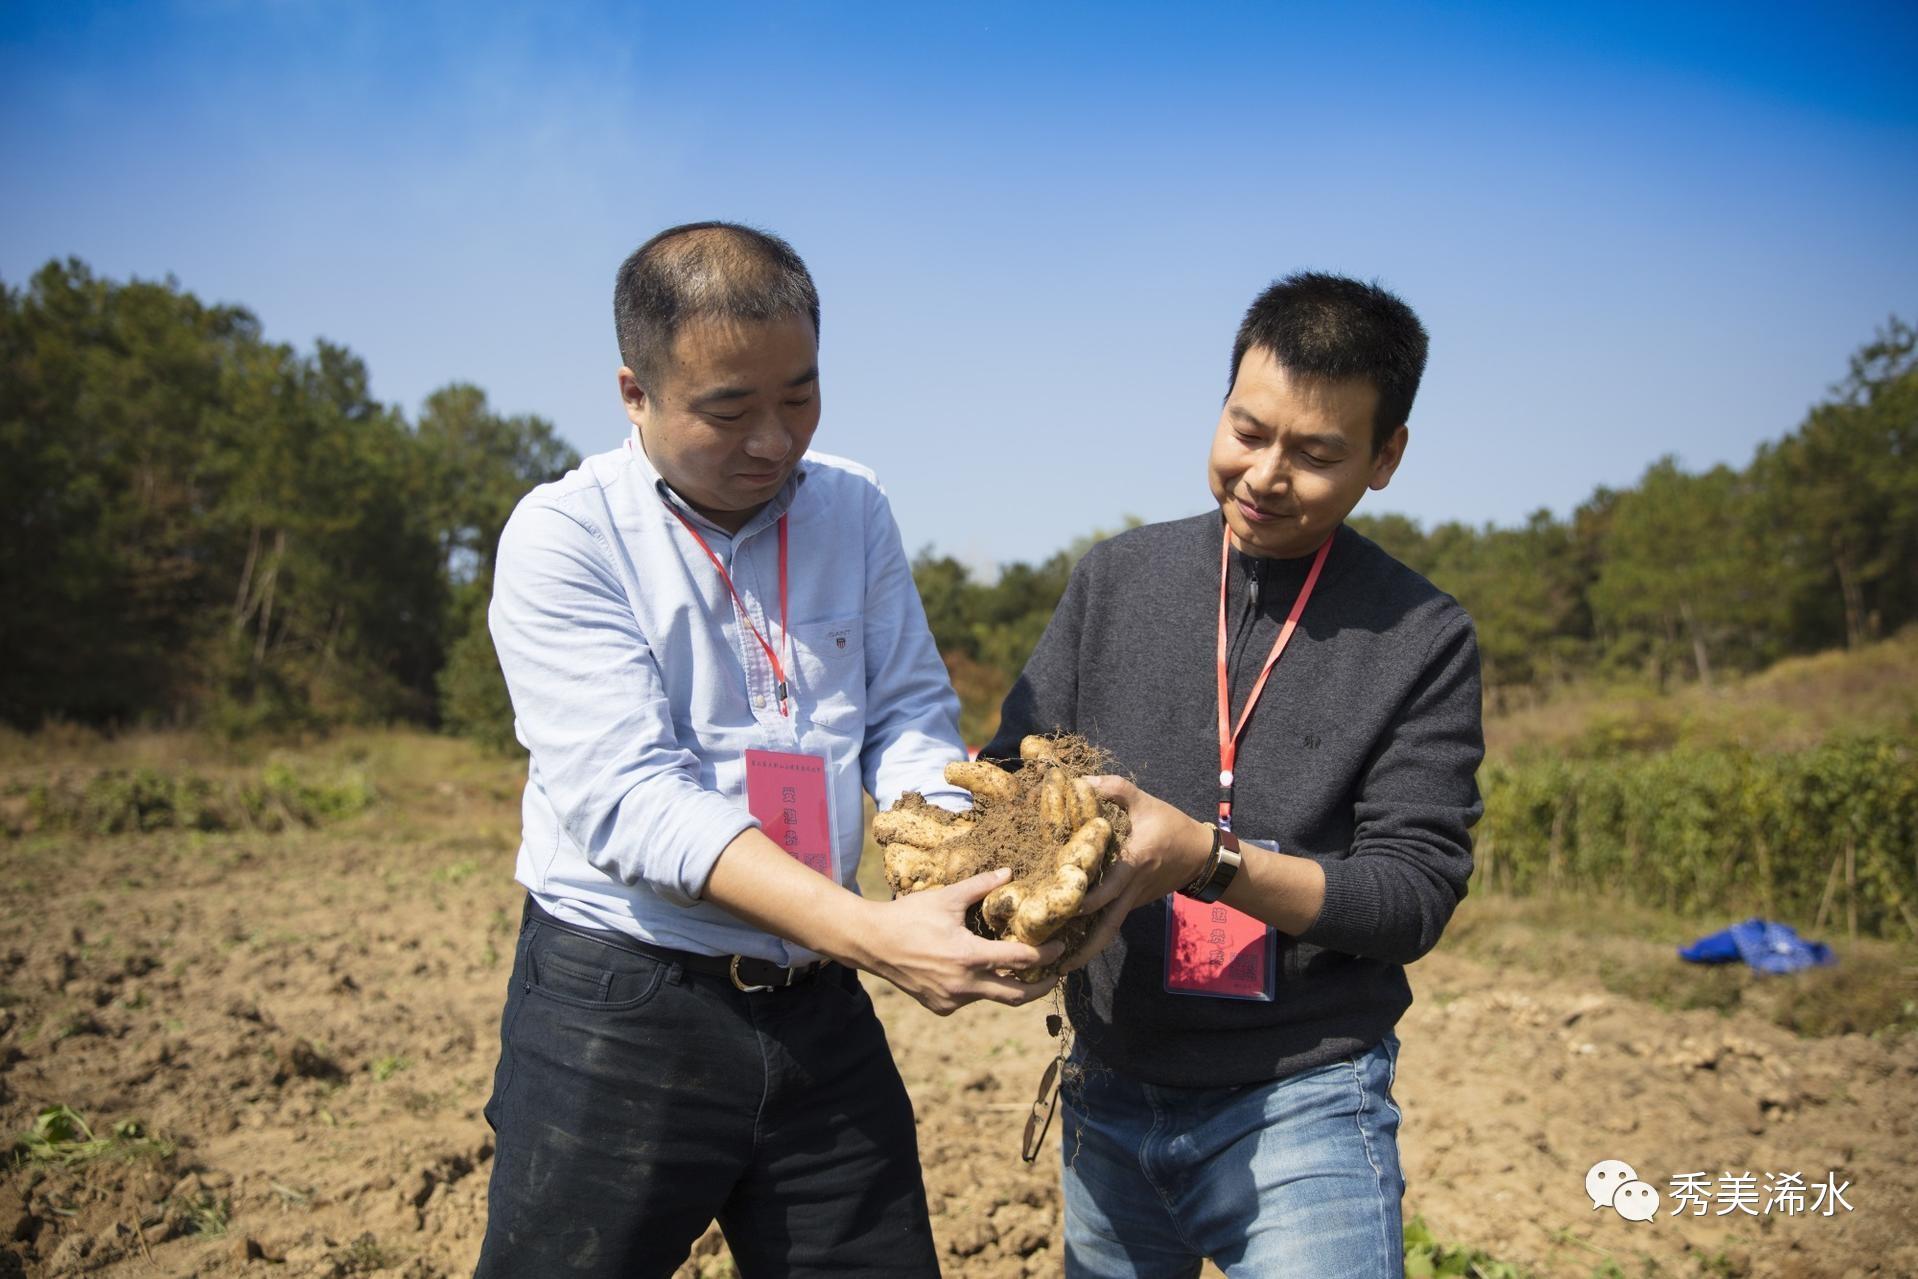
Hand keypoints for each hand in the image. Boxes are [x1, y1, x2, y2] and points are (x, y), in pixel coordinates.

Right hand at [853, 868, 1063, 1014]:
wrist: (872, 943)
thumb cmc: (909, 917)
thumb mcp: (946, 898)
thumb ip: (981, 886)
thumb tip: (1008, 872)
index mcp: (970, 957)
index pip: (1022, 959)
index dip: (1046, 953)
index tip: (1060, 946)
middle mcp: (965, 985)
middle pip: (1016, 995)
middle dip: (1041, 987)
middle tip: (1056, 975)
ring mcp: (952, 1001)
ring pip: (991, 996)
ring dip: (1008, 984)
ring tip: (1022, 970)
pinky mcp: (940, 1007)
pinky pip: (969, 1000)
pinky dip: (980, 987)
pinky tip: (980, 971)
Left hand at [1060, 777, 1213, 974]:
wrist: (1203, 856)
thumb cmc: (1172, 826)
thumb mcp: (1146, 802)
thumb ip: (1115, 789)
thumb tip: (1081, 782)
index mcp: (1133, 864)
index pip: (1106, 888)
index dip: (1083, 900)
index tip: (1058, 909)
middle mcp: (1131, 889)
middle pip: (1106, 927)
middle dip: (1082, 947)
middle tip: (1052, 962)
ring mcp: (1132, 901)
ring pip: (1108, 930)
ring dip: (1086, 949)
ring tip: (1059, 967)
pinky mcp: (1132, 904)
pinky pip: (1111, 921)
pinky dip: (1093, 933)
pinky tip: (1070, 942)